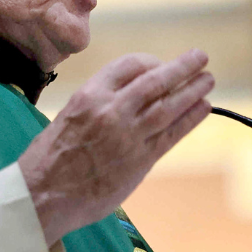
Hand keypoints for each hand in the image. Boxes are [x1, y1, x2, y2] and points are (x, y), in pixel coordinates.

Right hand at [19, 49, 214, 245]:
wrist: (43, 194)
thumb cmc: (49, 157)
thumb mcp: (68, 115)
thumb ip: (99, 104)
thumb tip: (130, 97)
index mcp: (89, 95)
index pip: (129, 65)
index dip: (150, 62)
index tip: (160, 65)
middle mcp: (111, 110)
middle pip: (156, 81)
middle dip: (182, 67)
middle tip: (200, 57)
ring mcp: (128, 136)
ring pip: (169, 106)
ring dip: (192, 91)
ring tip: (208, 80)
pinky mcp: (139, 161)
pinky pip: (172, 134)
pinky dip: (190, 119)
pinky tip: (203, 108)